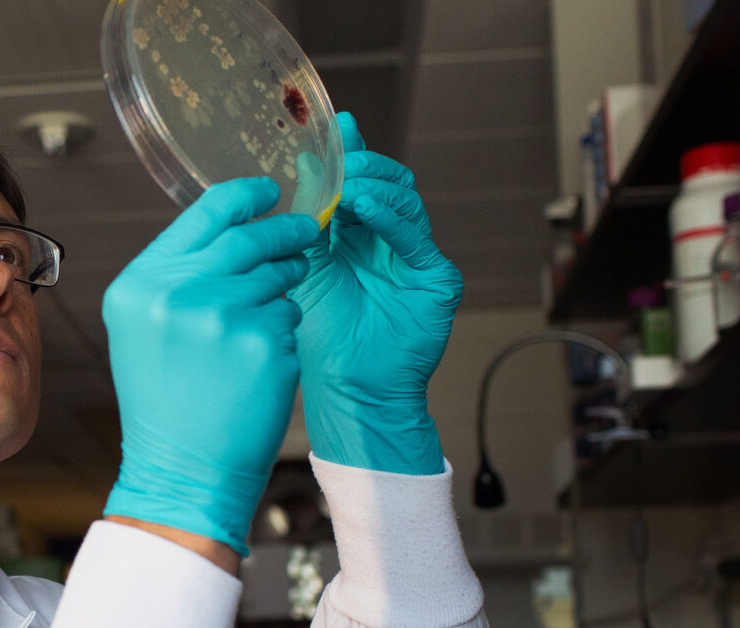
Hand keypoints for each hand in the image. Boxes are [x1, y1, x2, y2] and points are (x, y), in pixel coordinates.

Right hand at [102, 178, 319, 555]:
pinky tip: (260, 363)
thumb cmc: (165, 401)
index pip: (203, 214)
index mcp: (139, 285)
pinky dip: (283, 333)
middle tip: (305, 233)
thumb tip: (231, 226)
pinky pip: (290, 317)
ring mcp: (222, 317)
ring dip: (282, 290)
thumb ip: (175, 277)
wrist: (183, 470)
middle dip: (284, 233)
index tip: (270, 189)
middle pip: (249, 238)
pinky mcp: (263, 344)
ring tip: (260, 325)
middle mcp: (176, 293)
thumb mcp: (144, 330)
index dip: (245, 195)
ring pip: (275, 278)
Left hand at [289, 112, 461, 474]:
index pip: (360, 179)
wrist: (347, 387)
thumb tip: (303, 162)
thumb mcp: (304, 264)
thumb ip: (304, 216)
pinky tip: (363, 207)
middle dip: (362, 165)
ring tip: (344, 183)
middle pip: (388, 182)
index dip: (349, 152)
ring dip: (373, 186)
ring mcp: (416, 257)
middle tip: (338, 159)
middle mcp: (391, 239)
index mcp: (358, 233)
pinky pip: (416, 238)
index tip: (334, 127)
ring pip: (405, 202)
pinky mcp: (436, 278)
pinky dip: (390, 217)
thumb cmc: (320, 332)